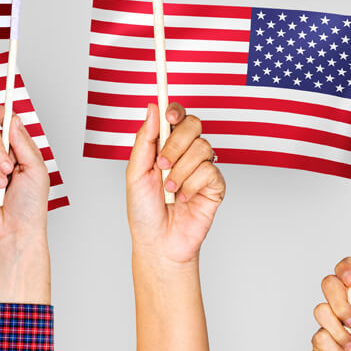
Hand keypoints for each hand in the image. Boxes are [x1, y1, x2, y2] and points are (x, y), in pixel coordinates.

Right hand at [0, 106, 50, 302]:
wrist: (17, 230)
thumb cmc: (32, 204)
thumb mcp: (35, 170)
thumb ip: (23, 144)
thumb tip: (13, 119)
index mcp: (20, 151)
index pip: (7, 125)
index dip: (0, 115)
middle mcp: (3, 157)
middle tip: (8, 167)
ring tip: (2, 186)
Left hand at [126, 103, 225, 267]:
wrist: (158, 243)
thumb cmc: (144, 211)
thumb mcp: (136, 172)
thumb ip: (145, 139)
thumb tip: (152, 108)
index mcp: (165, 146)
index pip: (176, 117)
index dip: (175, 110)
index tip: (169, 116)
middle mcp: (185, 153)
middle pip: (193, 125)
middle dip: (175, 144)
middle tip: (162, 164)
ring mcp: (202, 168)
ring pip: (202, 148)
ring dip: (181, 171)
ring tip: (170, 190)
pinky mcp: (215, 185)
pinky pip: (210, 170)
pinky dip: (192, 185)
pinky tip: (184, 199)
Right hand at [310, 255, 350, 350]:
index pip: (349, 270)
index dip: (345, 269)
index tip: (350, 280)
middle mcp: (349, 308)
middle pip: (328, 284)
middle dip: (340, 305)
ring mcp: (333, 325)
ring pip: (320, 310)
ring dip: (339, 332)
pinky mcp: (320, 341)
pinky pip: (317, 334)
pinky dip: (333, 347)